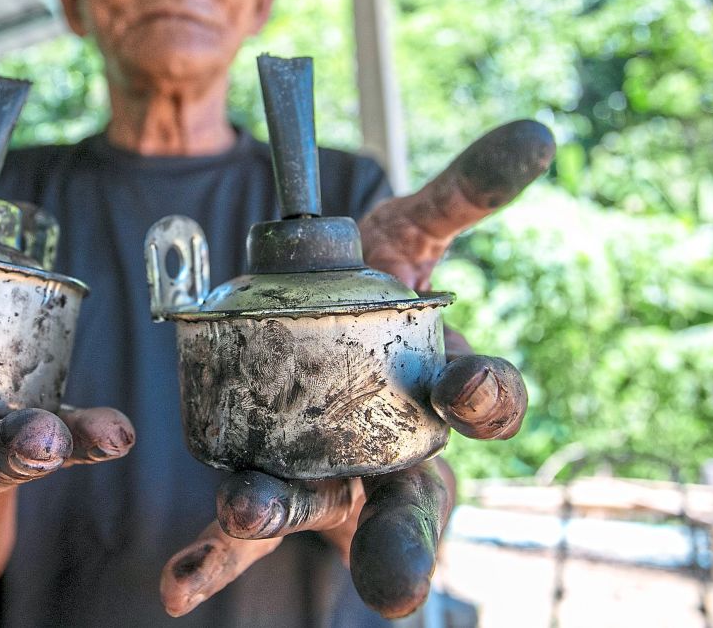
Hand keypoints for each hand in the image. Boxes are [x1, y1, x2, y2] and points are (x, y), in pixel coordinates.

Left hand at [161, 120, 553, 617]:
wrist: (316, 315)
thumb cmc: (378, 284)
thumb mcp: (412, 231)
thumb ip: (463, 191)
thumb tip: (538, 130)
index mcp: (445, 388)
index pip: (486, 403)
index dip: (486, 397)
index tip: (467, 386)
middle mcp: (399, 451)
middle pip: (415, 505)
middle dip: (406, 541)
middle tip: (397, 586)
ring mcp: (333, 479)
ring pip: (318, 514)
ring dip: (280, 517)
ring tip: (243, 514)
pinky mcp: (270, 489)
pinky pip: (240, 531)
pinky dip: (208, 560)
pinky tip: (173, 587)